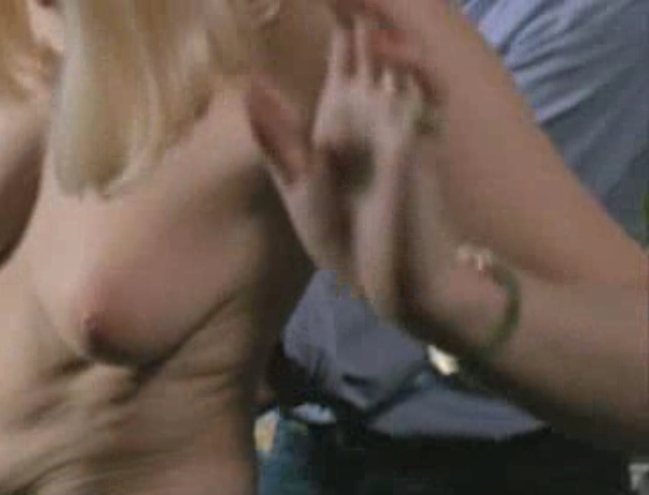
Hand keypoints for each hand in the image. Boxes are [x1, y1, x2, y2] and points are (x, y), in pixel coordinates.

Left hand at [247, 17, 452, 323]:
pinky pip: (426, 93)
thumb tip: (250, 85)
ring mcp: (400, 119)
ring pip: (399, 52)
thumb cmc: (349, 239)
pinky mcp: (422, 143)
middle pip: (370, 35)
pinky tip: (384, 49)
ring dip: (381, 21)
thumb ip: (278, 139)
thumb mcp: (299, 188)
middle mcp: (374, 106)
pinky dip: (410, 67)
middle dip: (356, 4)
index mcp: (341, 112)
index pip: (342, 45)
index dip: (335, 10)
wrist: (393, 283)